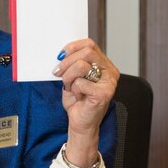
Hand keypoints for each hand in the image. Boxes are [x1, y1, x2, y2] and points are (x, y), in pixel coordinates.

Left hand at [53, 39, 118, 167]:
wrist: (81, 123)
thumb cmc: (78, 101)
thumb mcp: (73, 77)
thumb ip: (73, 63)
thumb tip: (62, 53)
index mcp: (104, 64)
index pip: (90, 44)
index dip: (72, 47)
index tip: (60, 56)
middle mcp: (110, 71)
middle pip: (87, 52)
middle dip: (67, 62)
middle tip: (58, 72)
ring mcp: (109, 82)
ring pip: (82, 65)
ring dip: (69, 77)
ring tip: (70, 87)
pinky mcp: (104, 93)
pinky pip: (80, 83)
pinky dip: (74, 90)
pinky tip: (79, 97)